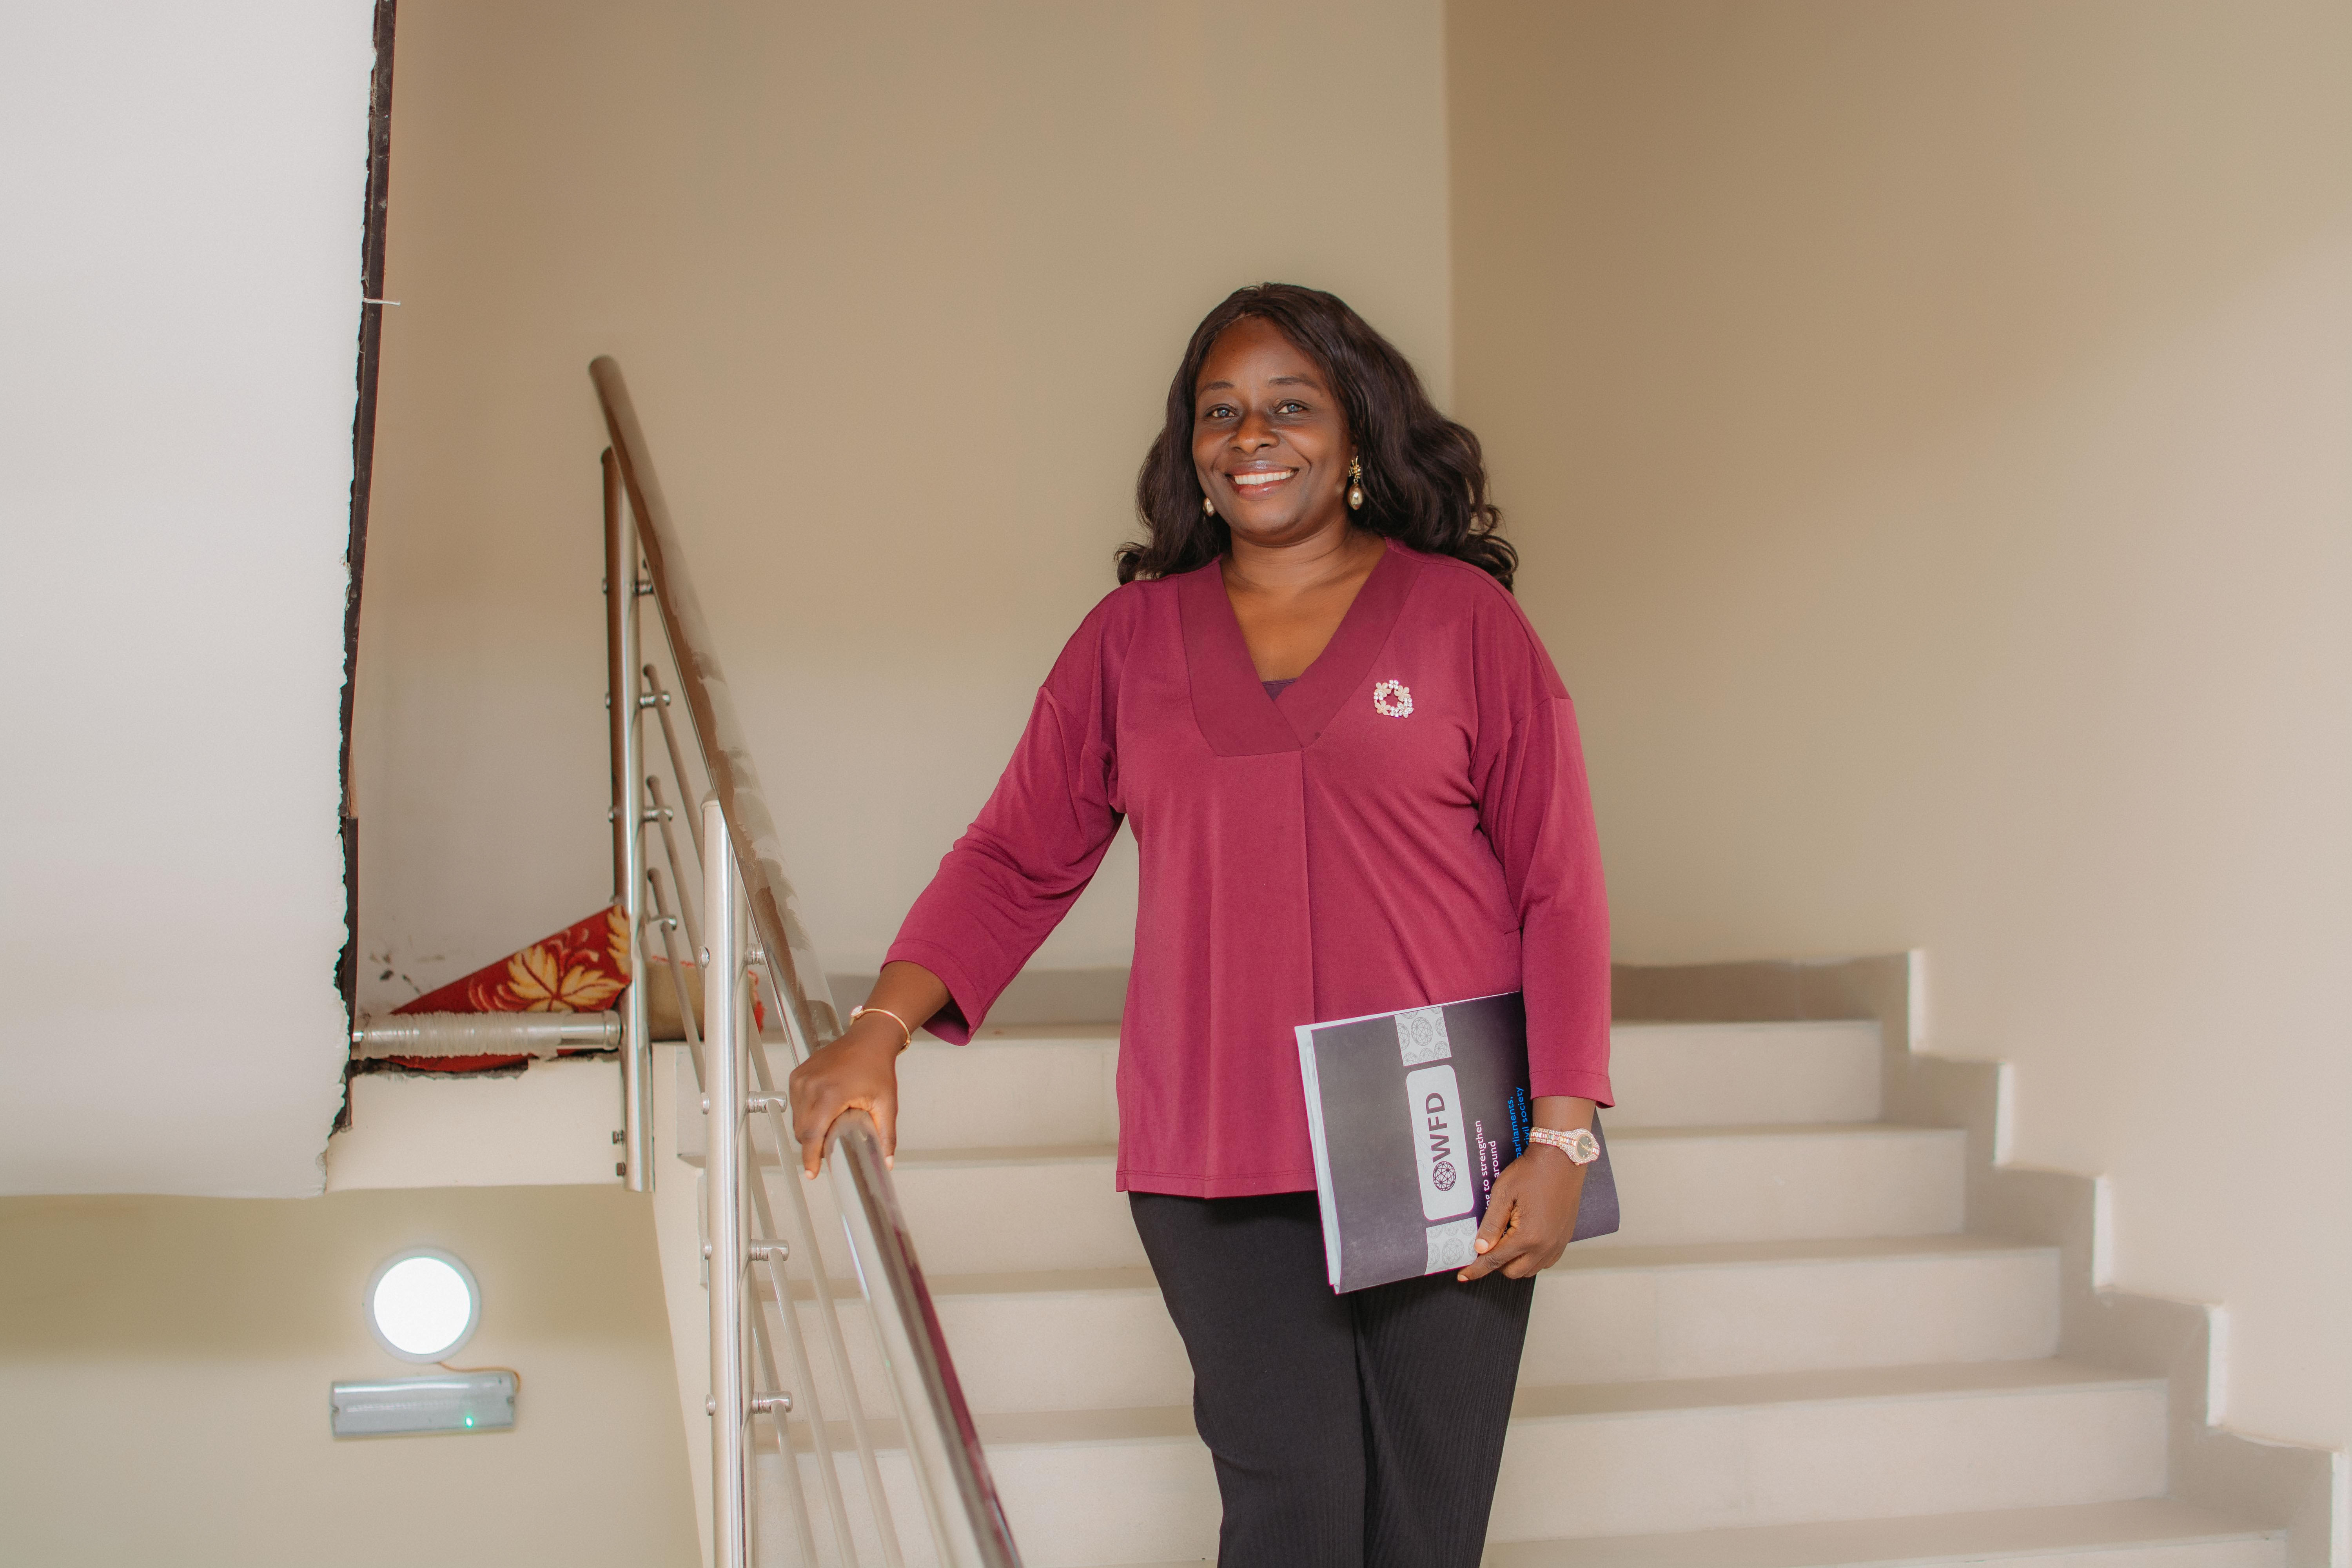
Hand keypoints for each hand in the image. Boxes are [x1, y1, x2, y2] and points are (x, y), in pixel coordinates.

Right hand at [786, 961, 946, 1176]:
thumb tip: (887, 1162)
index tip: (812, 1172)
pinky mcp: (798, 1075)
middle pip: (802, 1130)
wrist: (869, 1038)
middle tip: (828, 1150)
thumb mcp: (886, 1103)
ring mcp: (802, 1078)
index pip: (812, 1134)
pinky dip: (805, 1114)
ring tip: (828, 1129)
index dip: (810, 1157)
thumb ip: (886, 1135)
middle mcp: (811, 1085)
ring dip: (808, 1130)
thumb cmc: (877, 1066)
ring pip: (797, 1118)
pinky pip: (796, 1104)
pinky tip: (822, 1113)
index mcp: (831, 1094)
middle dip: (812, 1145)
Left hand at [1456, 1144, 1587, 1281]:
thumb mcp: (1504, 1194)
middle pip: (1513, 1272)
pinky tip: (1524, 1241)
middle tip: (1488, 1245)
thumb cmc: (1532, 1172)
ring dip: (1514, 1263)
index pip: (1495, 1261)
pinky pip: (1545, 1261)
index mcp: (1528, 1236)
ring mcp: (1557, 1243)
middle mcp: (1545, 1246)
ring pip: (1530, 1270)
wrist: (1561, 1159)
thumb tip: (1480, 1249)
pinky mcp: (1564, 1238)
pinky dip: (1531, 1258)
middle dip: (1496, 1264)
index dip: (1477, 1269)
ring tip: (1506, 1240)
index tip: (1464, 1275)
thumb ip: (1491, 1224)